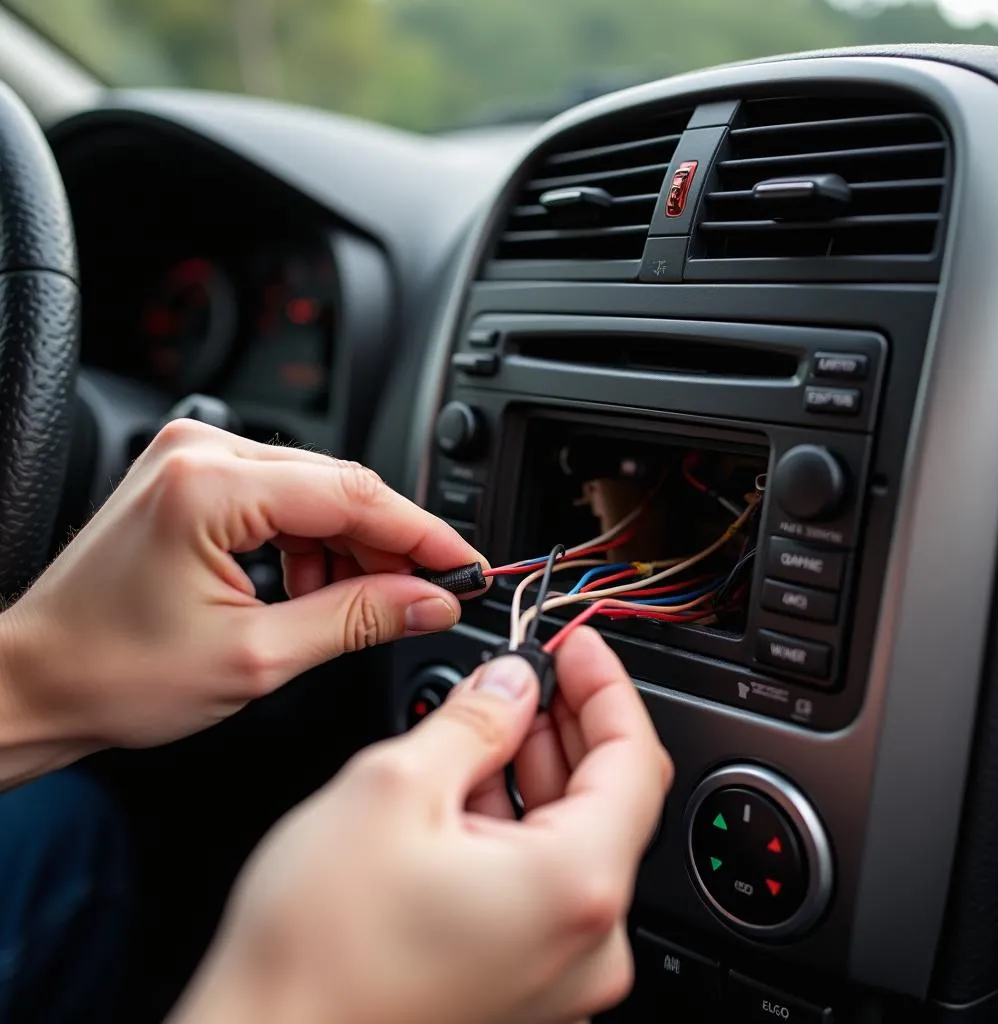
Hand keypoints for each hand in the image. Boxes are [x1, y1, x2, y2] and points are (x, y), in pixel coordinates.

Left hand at [0, 420, 480, 784]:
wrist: (37, 679)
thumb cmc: (112, 674)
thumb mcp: (256, 657)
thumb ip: (356, 619)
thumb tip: (428, 600)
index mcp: (210, 486)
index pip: (354, 493)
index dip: (422, 533)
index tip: (464, 566)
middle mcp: (201, 453)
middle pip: (340, 486)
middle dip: (392, 544)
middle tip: (428, 595)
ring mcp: (195, 459)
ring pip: (317, 492)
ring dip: (352, 547)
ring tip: (360, 607)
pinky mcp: (195, 478)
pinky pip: (283, 498)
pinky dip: (313, 542)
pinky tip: (317, 588)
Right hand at [169, 627, 672, 1023]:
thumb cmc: (315, 951)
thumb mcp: (393, 789)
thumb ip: (473, 720)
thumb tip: (512, 683)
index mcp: (573, 886)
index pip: (634, 757)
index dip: (605, 686)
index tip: (577, 646)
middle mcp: (586, 943)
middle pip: (608, 797)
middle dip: (566, 722)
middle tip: (524, 673)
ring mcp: (558, 975)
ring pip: (572, 838)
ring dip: (535, 769)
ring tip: (486, 722)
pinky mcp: (523, 987)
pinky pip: (543, 882)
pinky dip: (517, 824)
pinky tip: (470, 788)